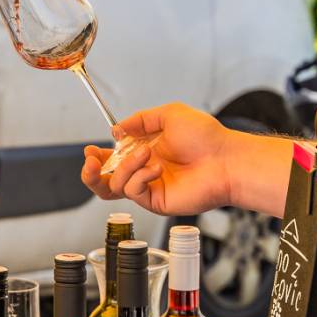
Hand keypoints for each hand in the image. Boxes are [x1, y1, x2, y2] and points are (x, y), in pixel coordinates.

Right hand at [80, 103, 235, 215]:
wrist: (226, 160)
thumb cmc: (206, 138)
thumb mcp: (169, 115)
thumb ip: (140, 120)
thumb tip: (116, 131)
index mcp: (146, 152)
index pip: (113, 160)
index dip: (98, 157)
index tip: (91, 149)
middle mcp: (145, 171)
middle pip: (105, 181)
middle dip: (90, 173)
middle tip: (91, 161)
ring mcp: (150, 188)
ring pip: (115, 185)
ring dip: (125, 166)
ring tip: (146, 153)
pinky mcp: (156, 201)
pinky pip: (133, 191)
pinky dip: (139, 176)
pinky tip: (156, 167)